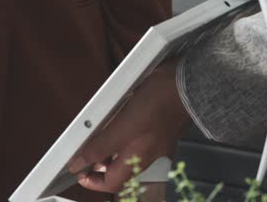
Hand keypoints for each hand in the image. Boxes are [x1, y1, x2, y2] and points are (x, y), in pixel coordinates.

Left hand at [68, 59, 189, 193]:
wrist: (188, 83)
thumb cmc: (162, 101)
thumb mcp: (123, 126)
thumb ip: (100, 146)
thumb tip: (80, 162)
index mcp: (139, 159)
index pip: (111, 183)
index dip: (91, 179)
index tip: (78, 169)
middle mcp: (148, 154)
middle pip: (118, 169)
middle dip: (100, 162)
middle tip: (85, 150)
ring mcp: (154, 141)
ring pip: (126, 152)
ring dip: (110, 147)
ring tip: (99, 132)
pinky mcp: (158, 126)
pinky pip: (136, 136)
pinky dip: (123, 132)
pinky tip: (119, 116)